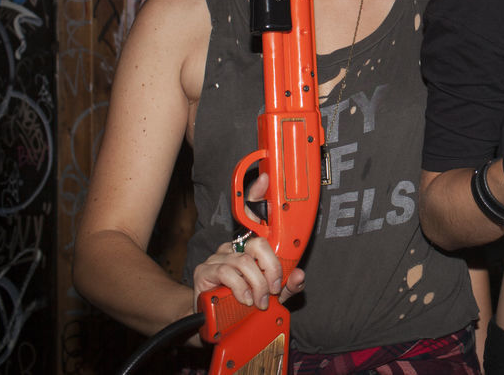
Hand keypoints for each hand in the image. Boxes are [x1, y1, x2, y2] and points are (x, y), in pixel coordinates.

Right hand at [191, 173, 305, 312]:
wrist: (212, 323)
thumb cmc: (242, 303)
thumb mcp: (271, 296)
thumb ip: (287, 286)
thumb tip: (299, 276)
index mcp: (250, 248)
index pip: (253, 217)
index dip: (257, 195)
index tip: (265, 179)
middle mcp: (234, 247)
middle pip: (257, 242)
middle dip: (271, 266)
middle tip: (274, 287)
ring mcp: (218, 258)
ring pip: (244, 261)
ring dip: (257, 285)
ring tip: (259, 301)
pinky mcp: (204, 271)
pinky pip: (227, 273)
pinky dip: (241, 288)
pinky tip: (243, 299)